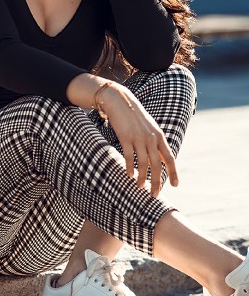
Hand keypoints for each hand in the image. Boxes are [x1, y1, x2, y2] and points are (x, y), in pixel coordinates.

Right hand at [98, 83, 178, 197]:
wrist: (120, 101)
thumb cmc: (134, 116)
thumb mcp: (149, 128)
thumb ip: (154, 142)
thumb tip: (159, 158)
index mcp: (159, 136)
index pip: (170, 158)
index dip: (173, 172)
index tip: (175, 185)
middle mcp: (151, 138)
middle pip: (157, 165)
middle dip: (157, 182)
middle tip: (155, 195)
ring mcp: (138, 138)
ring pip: (143, 164)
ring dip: (142, 178)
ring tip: (140, 188)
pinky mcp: (126, 138)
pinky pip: (129, 157)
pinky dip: (129, 168)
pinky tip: (129, 176)